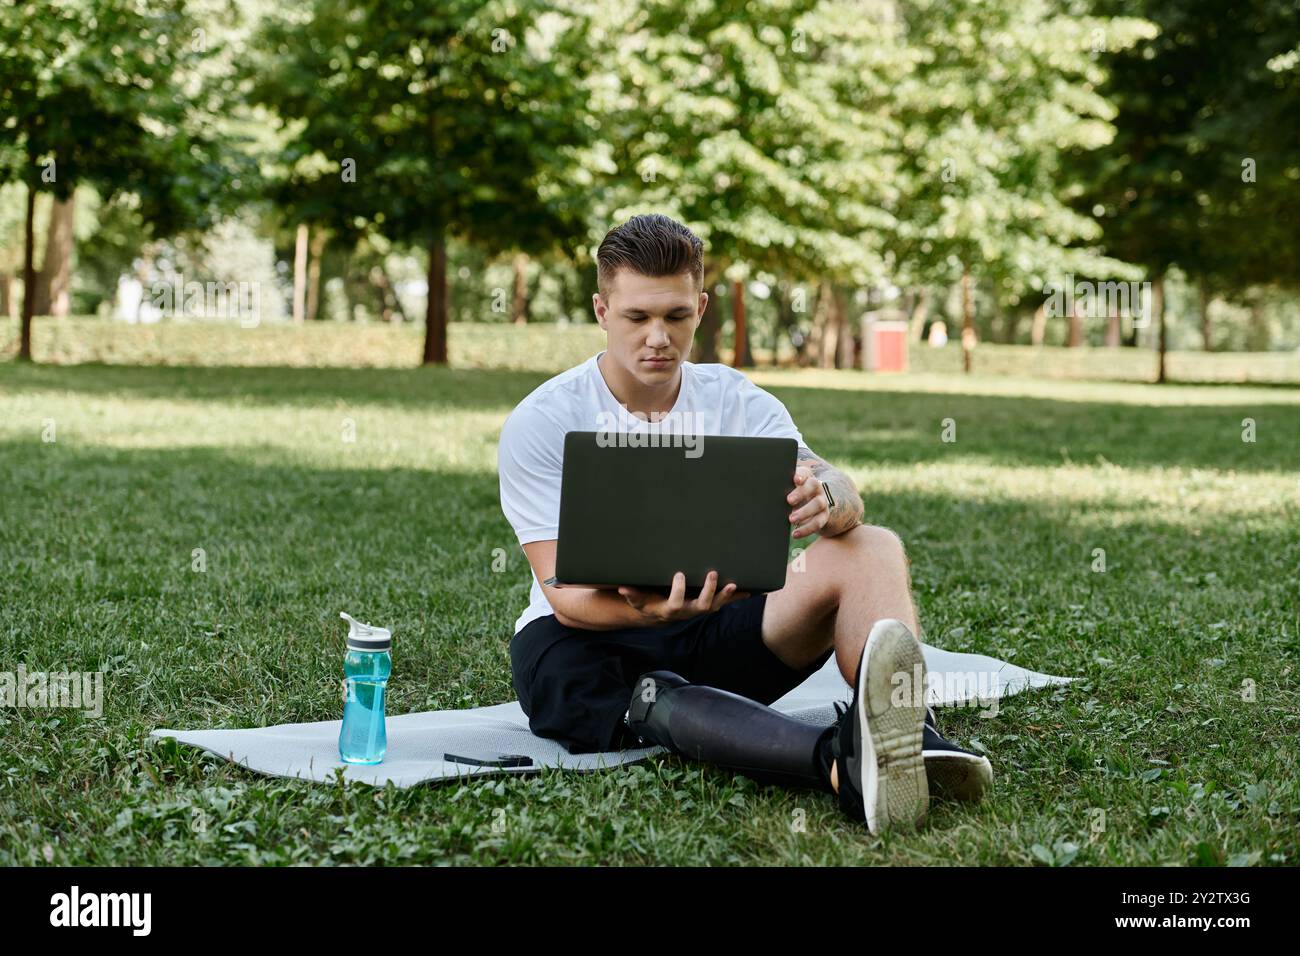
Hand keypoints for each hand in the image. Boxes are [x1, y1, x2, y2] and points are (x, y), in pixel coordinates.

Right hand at [618, 570, 749, 623]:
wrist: (660, 614)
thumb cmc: (648, 603)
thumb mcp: (638, 600)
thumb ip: (631, 594)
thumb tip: (621, 588)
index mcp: (670, 610)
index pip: (675, 604)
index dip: (678, 590)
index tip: (678, 574)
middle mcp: (687, 612)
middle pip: (701, 606)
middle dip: (709, 591)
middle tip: (713, 574)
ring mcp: (699, 609)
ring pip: (715, 606)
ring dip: (726, 596)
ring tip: (735, 584)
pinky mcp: (707, 605)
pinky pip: (723, 602)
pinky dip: (735, 597)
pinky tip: (749, 590)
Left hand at [787, 465, 829, 538]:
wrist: (812, 507)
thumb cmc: (793, 495)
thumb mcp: (788, 490)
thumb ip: (780, 488)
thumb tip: (762, 491)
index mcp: (806, 478)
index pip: (805, 472)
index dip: (801, 475)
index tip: (795, 479)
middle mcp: (816, 487)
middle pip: (813, 485)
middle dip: (801, 493)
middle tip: (789, 500)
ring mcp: (822, 501)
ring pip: (818, 504)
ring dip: (804, 512)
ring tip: (791, 519)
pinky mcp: (824, 516)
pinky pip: (818, 522)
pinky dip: (806, 529)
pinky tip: (795, 533)